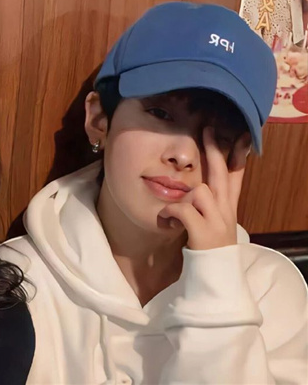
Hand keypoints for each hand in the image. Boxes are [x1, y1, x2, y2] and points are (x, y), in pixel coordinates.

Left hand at [159, 127, 249, 249]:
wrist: (216, 275)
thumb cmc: (210, 247)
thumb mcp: (216, 222)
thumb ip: (210, 205)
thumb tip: (198, 188)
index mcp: (228, 207)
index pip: (236, 177)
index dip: (237, 156)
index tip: (238, 136)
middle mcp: (225, 210)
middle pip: (221, 174)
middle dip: (215, 150)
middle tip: (208, 130)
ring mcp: (216, 220)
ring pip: (199, 190)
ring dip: (183, 198)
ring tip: (174, 214)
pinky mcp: (203, 231)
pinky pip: (183, 210)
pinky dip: (170, 214)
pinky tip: (167, 222)